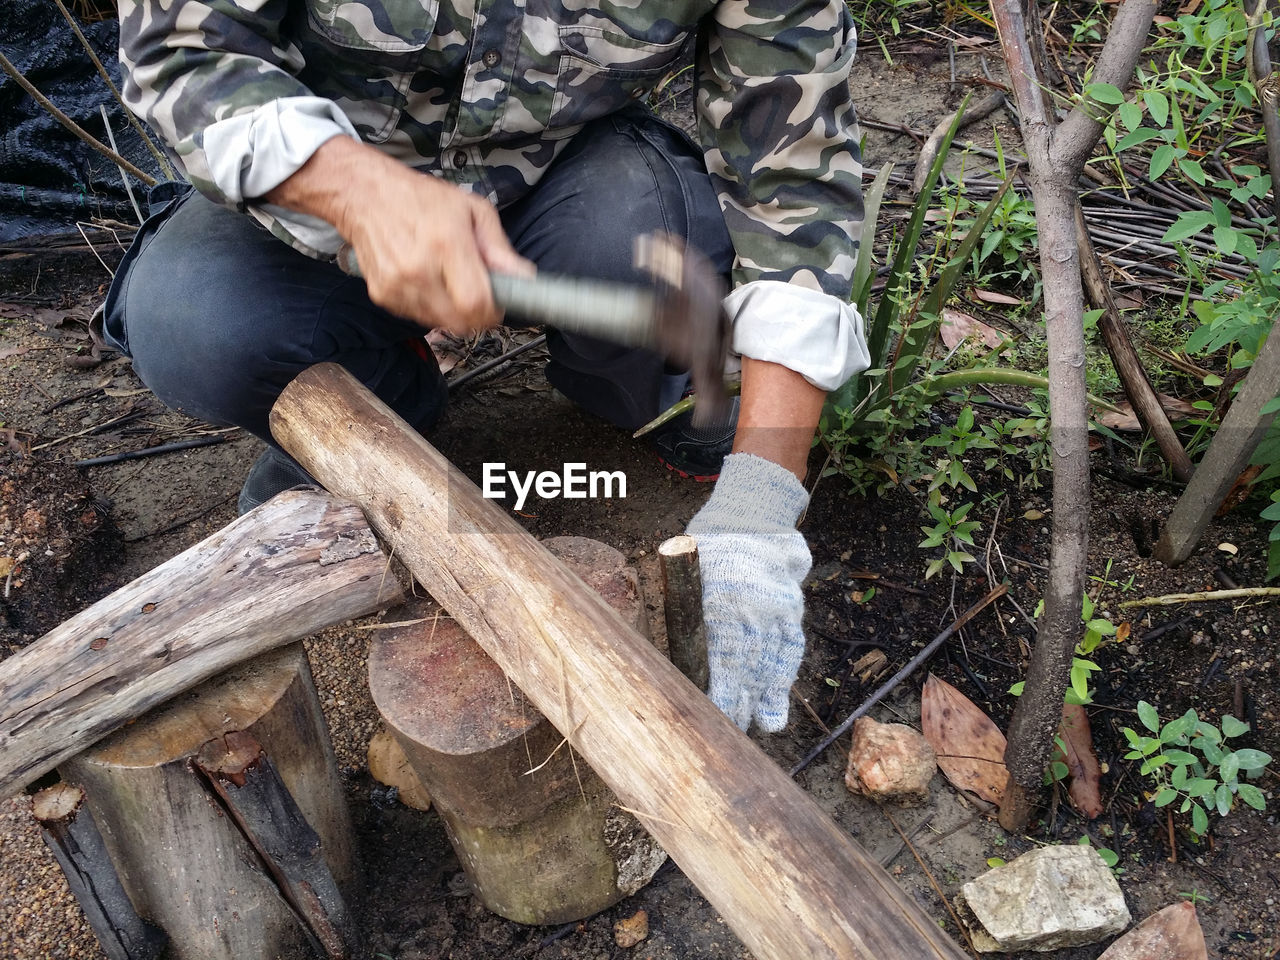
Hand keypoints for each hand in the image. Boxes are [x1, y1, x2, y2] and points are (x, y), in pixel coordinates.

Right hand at [268, 137, 534, 334]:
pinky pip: (418, 317)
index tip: (498, 304)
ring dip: (453, 312)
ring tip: (450, 282)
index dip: (493, 311)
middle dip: (476, 317)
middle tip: (480, 297)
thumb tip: (525, 278)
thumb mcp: (472, 210)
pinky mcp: (382, 295)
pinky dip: (430, 307)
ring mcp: (397, 285)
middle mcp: (419, 269)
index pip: (475, 304)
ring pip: (439, 323)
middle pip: (459, 322)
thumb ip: (499, 248)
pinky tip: (428, 281)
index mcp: (446, 244)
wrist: (364, 194)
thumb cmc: (422, 199)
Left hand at [686, 453, 810, 731]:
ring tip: (766, 724)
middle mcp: (754, 607)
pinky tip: (780, 694)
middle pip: (749, 664)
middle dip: (742, 700)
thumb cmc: (709, 548)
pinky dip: (785, 671)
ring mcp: (777, 607)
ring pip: (774, 659)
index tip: (714, 714)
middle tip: (733, 731)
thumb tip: (677, 654)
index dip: (721, 689)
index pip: (724, 656)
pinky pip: (790, 645)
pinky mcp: (791, 606)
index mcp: (725, 601)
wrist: (751, 513)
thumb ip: (691, 610)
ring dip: (769, 694)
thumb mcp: (691, 574)